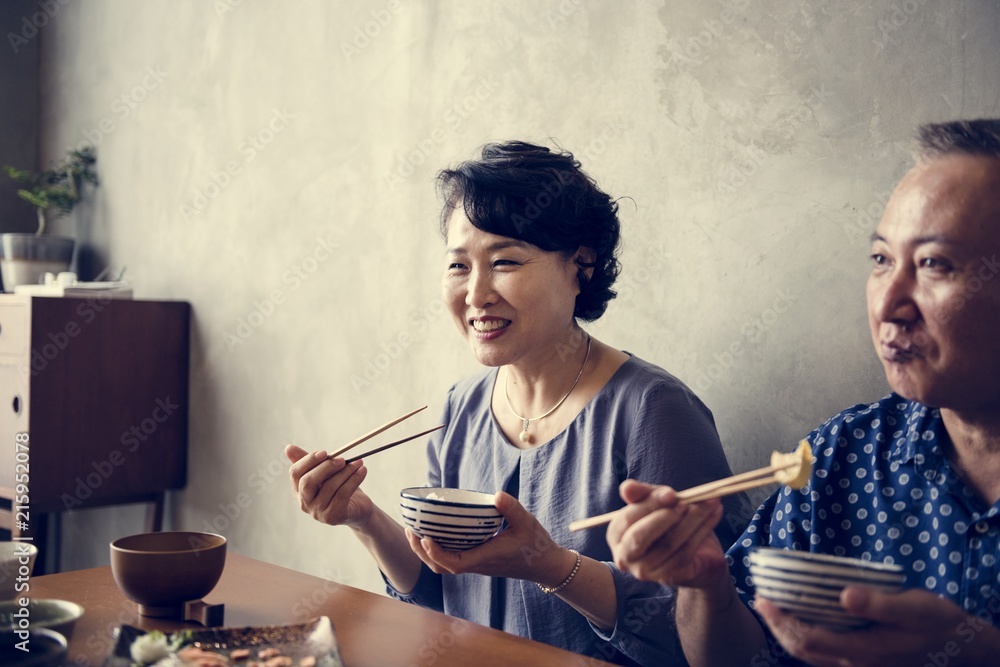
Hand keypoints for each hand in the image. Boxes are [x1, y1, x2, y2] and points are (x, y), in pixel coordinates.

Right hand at [285, 444, 372, 526]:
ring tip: (358, 462)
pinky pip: (343, 494)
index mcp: (299, 490)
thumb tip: (288, 448)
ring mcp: (318, 512)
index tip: (325, 452)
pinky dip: (354, 480)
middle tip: (342, 459)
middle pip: (307, 482)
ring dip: (346, 472)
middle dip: (325, 467)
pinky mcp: (333, 517)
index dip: (308, 461)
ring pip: (329, 487)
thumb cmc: (340, 487)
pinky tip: (363, 470)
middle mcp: (305, 503)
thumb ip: (310, 461)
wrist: (358, 508)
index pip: (295, 473)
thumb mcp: (325, 472)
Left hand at [405, 491, 574, 585]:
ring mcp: (477, 564)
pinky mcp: (478, 561)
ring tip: (415, 532)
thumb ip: (511, 508)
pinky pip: (451, 560)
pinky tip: (435, 533)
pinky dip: (437, 550)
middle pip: (441, 567)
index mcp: (486, 558)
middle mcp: (478, 564)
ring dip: (426, 552)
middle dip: (422, 552)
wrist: (545, 564)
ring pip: (444, 566)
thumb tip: (496, 495)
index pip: (454, 564)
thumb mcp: (527, 522)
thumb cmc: (536, 544)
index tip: (425, 537)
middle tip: (410, 530)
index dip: (436, 553)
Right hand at [606, 479, 727, 587]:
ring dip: (693, 519)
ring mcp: (645, 571)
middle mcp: (625, 556)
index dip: (649, 504)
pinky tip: (714, 514)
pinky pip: (686, 552)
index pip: (627, 518)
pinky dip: (703, 529)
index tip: (671, 493)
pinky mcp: (668, 577)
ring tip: (709, 502)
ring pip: (669, 543)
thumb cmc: (669, 523)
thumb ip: (643, 494)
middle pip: (640, 537)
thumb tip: (627, 488)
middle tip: (688, 501)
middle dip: (666, 516)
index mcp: (616, 535)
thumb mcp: (656, 502)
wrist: (696, 553)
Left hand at [756, 586, 999, 666]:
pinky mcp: (861, 659)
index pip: (807, 639)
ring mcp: (857, 664)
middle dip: (776, 625)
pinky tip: (801, 616)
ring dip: (787, 631)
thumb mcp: (912, 608)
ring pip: (810, 654)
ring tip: (772, 606)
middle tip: (760, 599)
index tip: (763, 598)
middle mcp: (854, 663)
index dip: (780, 621)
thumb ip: (878, 604)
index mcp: (862, 650)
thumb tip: (844, 595)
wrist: (959, 647)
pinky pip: (822, 652)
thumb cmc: (936, 622)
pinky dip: (804, 635)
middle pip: (802, 649)